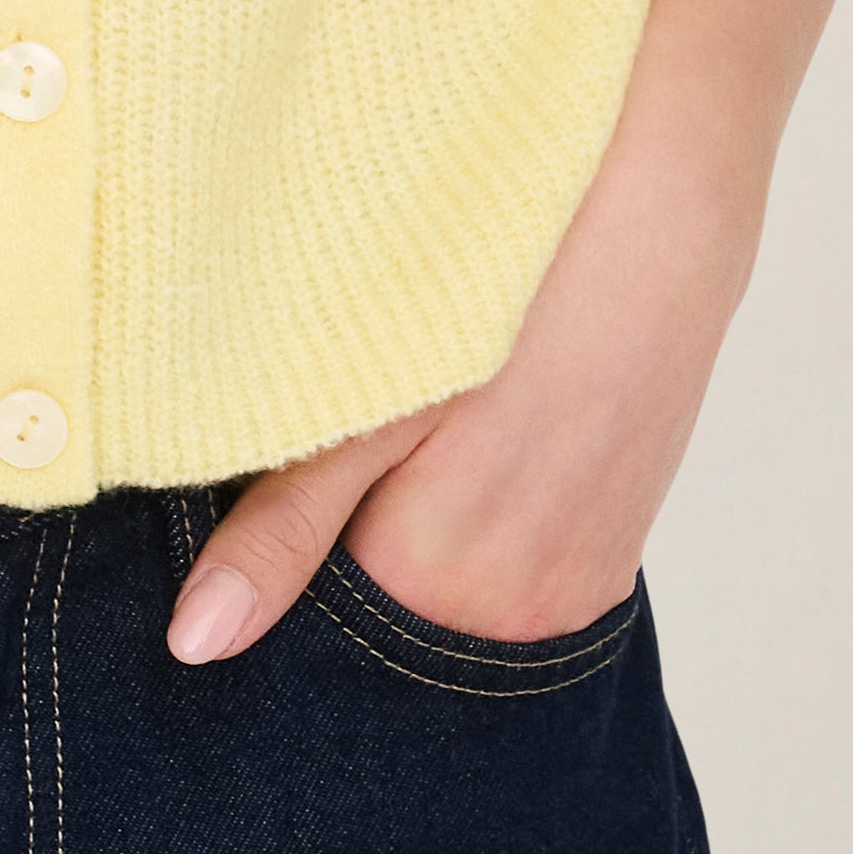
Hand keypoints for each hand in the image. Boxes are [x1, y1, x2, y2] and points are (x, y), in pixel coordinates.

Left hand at [165, 93, 765, 661]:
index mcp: (437, 593)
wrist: (656, 210)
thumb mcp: (372, 397)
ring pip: (446, 598)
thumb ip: (285, 529)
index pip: (314, 633)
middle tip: (324, 443)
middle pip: (384, 622)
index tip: (242, 499)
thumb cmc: (507, 290)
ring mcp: (574, 594)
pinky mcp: (608, 557)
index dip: (265, 568)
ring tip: (397, 434)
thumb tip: (197, 643)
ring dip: (407, 539)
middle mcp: (515, 620)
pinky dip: (468, 528)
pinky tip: (459, 442)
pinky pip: (508, 571)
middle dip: (335, 559)